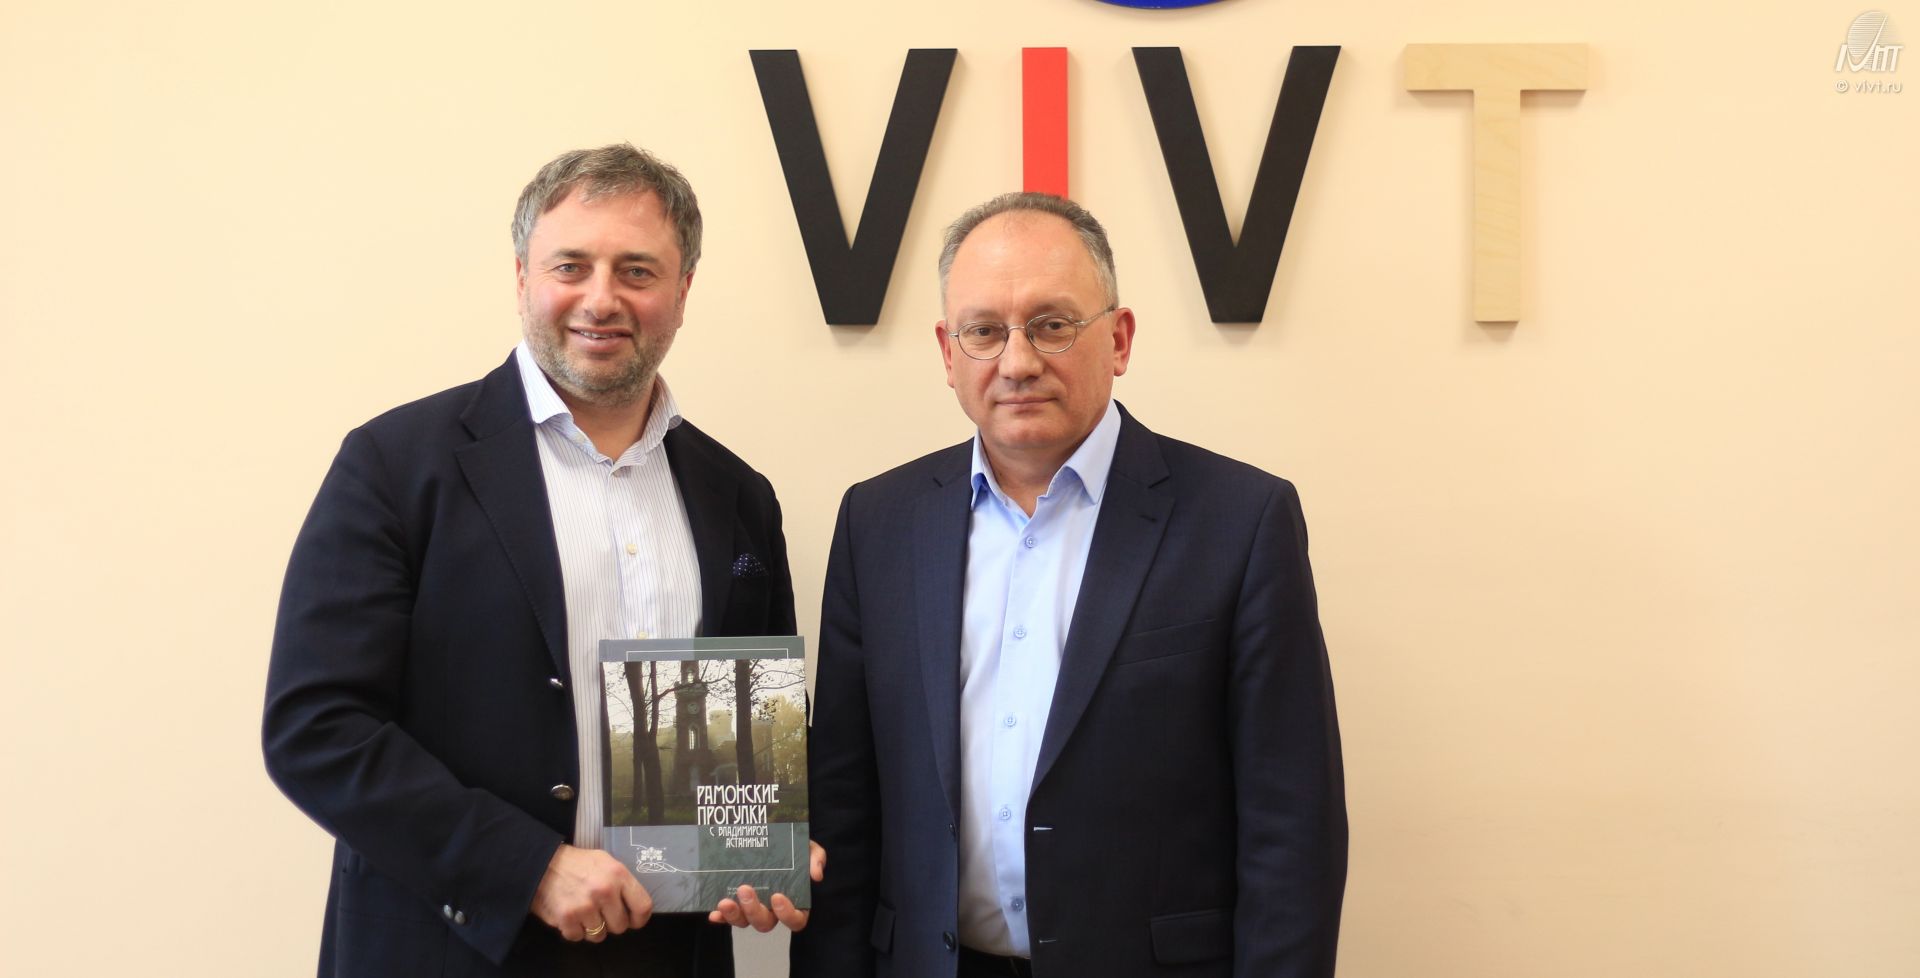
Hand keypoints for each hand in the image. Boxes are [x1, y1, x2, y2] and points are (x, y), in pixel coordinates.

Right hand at [531, 844, 652, 941]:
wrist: (542, 863)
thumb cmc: (577, 863)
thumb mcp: (606, 862)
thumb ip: (622, 882)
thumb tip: (634, 906)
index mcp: (618, 875)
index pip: (643, 906)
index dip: (639, 919)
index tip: (633, 920)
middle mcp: (604, 891)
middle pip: (621, 926)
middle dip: (612, 923)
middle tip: (601, 913)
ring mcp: (585, 907)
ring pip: (599, 935)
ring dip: (591, 928)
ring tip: (583, 912)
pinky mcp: (566, 919)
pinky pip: (578, 937)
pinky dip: (574, 930)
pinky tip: (570, 916)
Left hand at [709, 840, 824, 931]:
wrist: (771, 837)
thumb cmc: (793, 848)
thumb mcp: (808, 848)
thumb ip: (816, 858)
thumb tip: (816, 875)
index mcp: (795, 902)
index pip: (796, 920)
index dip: (787, 914)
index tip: (777, 897)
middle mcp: (773, 911)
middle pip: (765, 923)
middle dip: (753, 910)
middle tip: (745, 889)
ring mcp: (753, 909)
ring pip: (744, 922)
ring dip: (734, 915)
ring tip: (725, 901)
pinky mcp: (736, 904)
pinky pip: (727, 916)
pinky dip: (721, 917)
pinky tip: (713, 913)